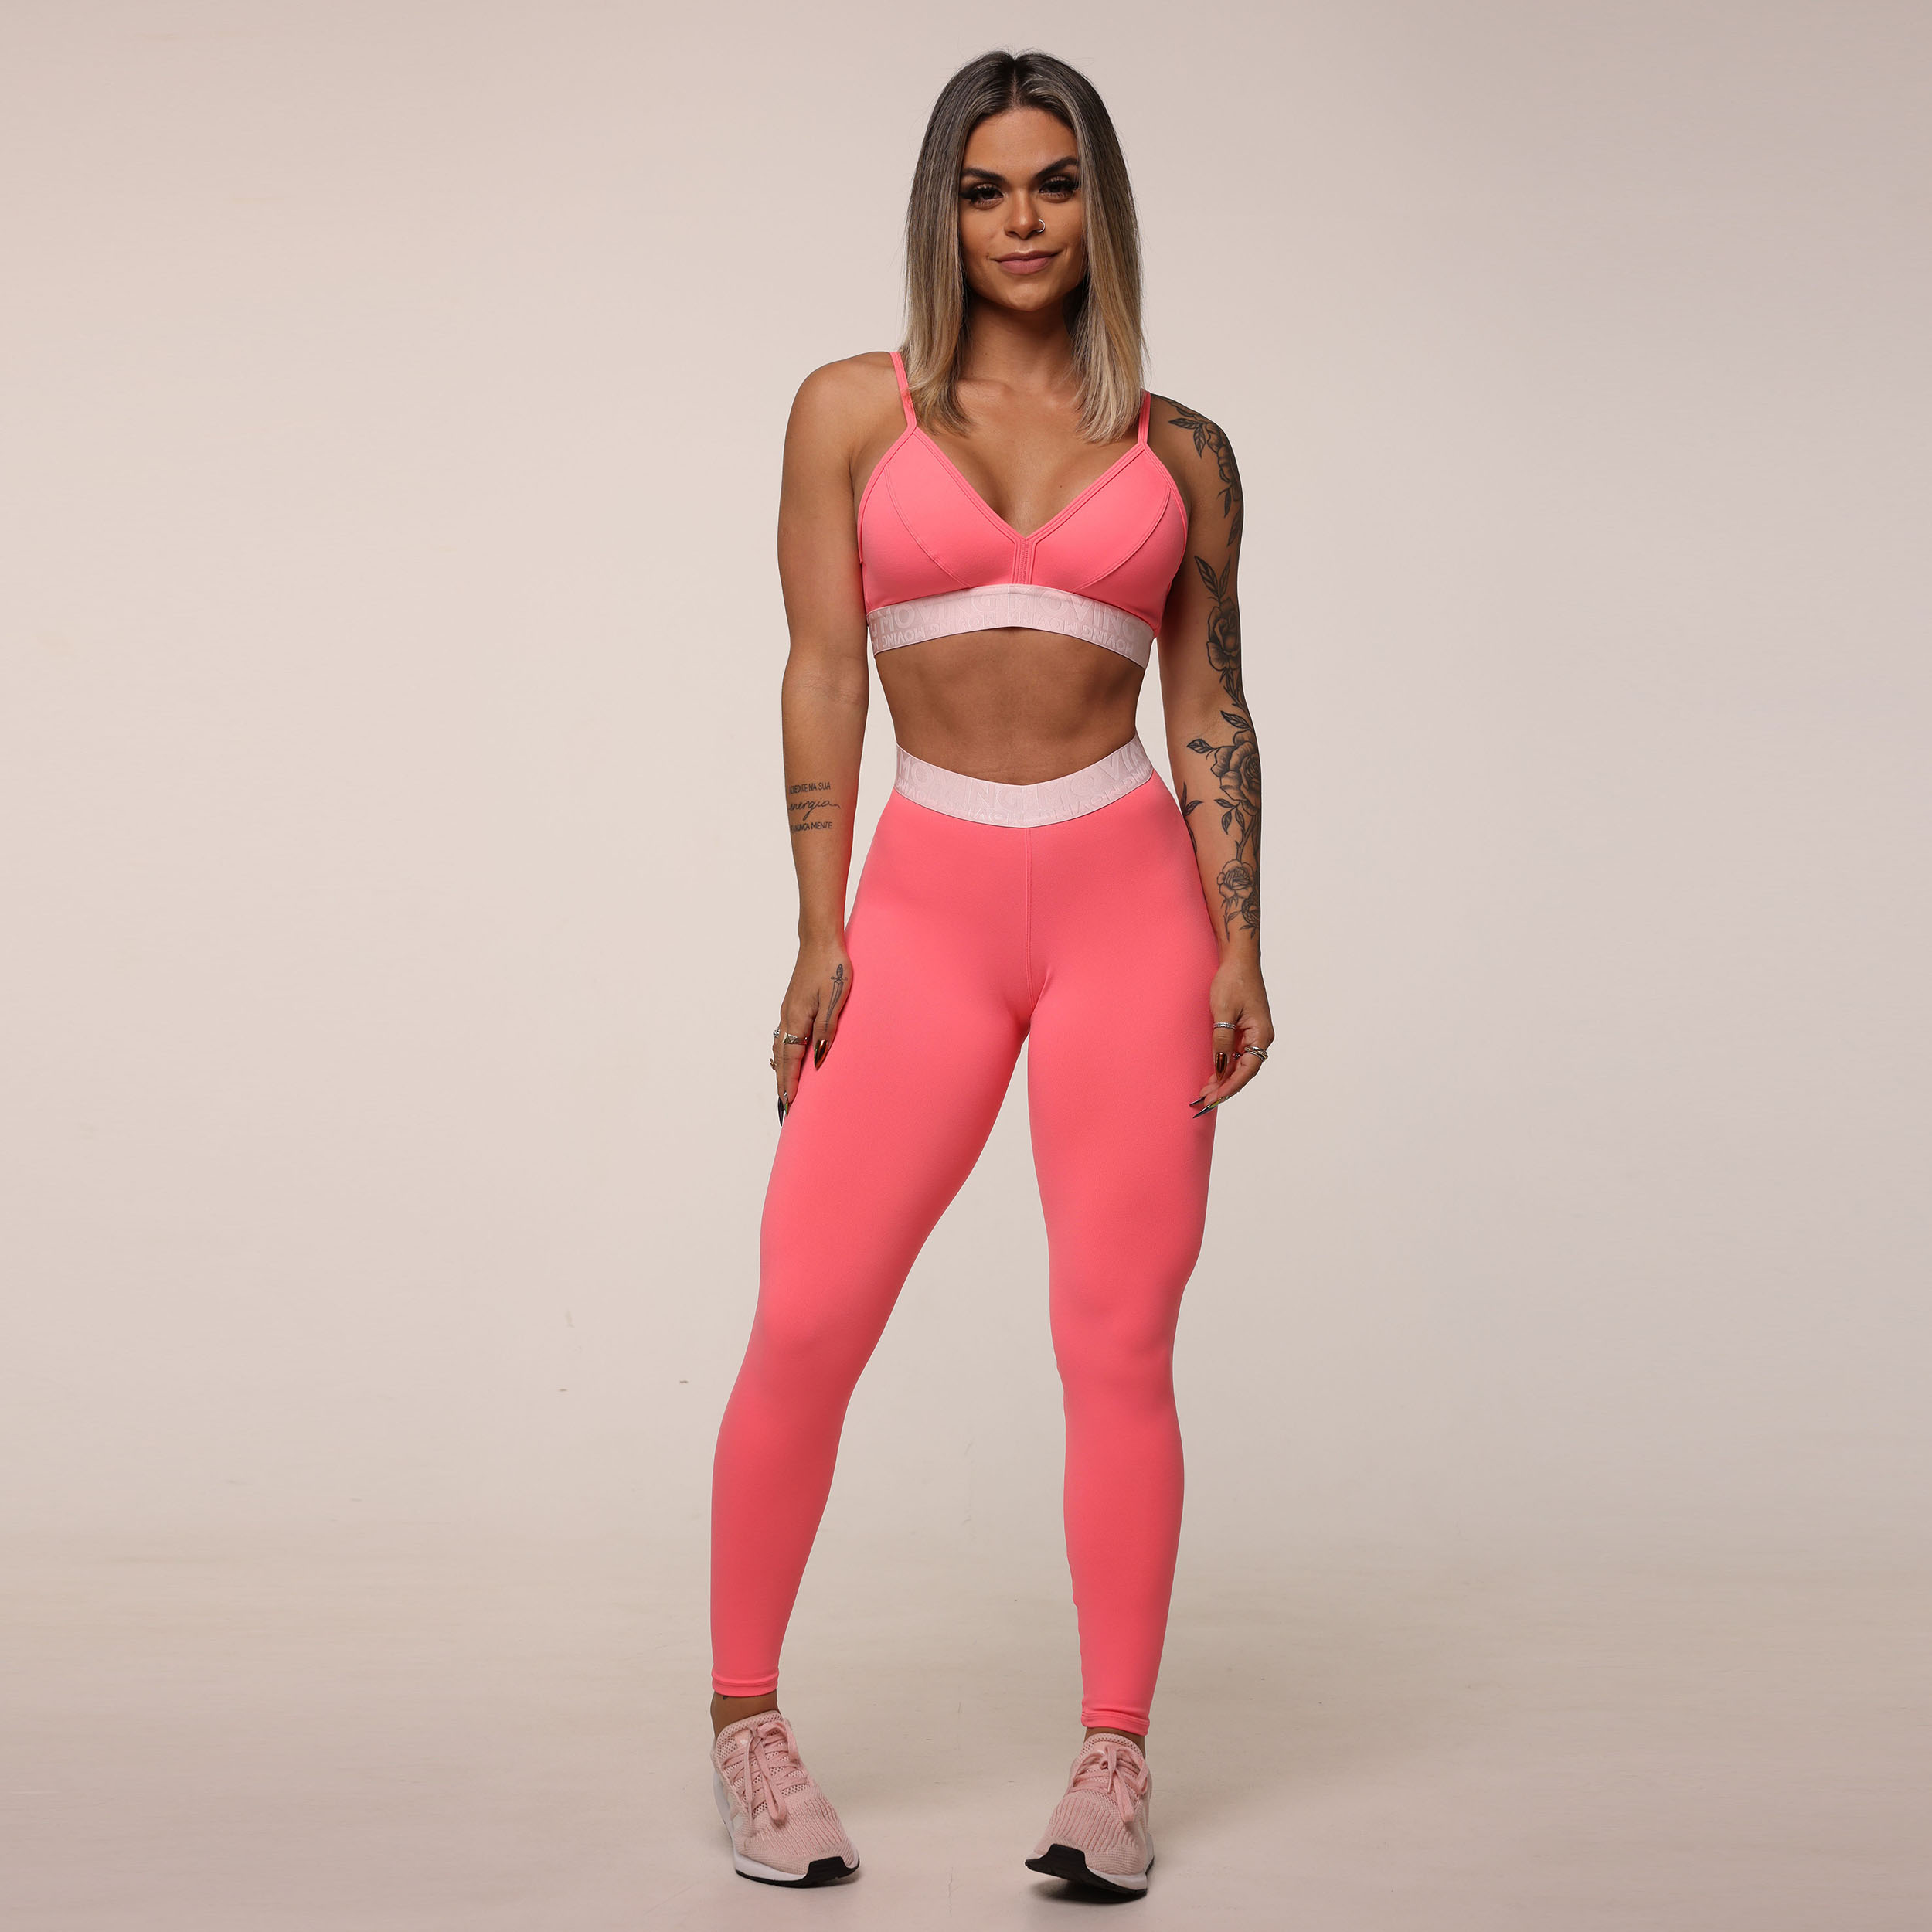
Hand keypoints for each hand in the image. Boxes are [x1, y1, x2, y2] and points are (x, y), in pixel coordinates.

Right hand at [772, 934, 852, 1122]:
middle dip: (783, 1081)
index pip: (791, 1060)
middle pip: (782, 1057)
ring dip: (782, 1068)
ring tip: (784, 1087)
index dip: (790, 1082)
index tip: (789, 1103)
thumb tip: (817, 1060)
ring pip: (781, 1046)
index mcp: (797, 1019)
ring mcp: (788, 1009)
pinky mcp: (793, 1003)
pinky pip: (785, 1035)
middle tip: (784, 1105)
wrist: (820, 940)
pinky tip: (788, 1054)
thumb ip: (826, 1030)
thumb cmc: (832, 967)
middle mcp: (788, 1017)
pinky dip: (785, 1052)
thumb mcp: (834, 1000)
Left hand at [1194, 957, 1272, 1115]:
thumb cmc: (1233, 981)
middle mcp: (1261, 1037)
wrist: (1238, 959)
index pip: (1248, 1069)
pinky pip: (1236, 1053)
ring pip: (1240, 1064)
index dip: (1231, 1086)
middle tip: (1205, 1100)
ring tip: (1206, 1092)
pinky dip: (1225, 1064)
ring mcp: (1253, 1033)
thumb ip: (1222, 1041)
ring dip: (1224, 1078)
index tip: (1215, 1098)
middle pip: (1245, 1070)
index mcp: (1262, 1034)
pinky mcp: (1245, 1028)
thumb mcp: (1223, 1012)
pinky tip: (1212, 1074)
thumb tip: (1220, 1068)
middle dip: (1226, 1087)